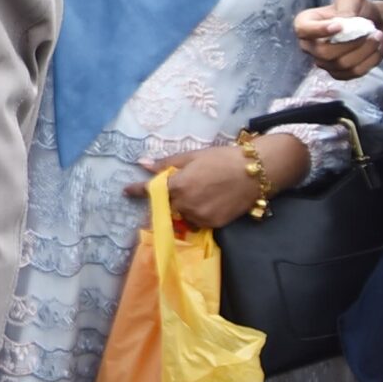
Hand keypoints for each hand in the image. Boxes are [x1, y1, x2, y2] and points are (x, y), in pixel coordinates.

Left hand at [126, 135, 303, 228]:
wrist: (256, 172)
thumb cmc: (223, 159)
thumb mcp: (193, 156)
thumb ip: (167, 164)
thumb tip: (142, 164)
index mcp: (179, 186)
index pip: (151, 190)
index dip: (137, 190)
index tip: (126, 191)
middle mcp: (186, 205)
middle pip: (167, 205)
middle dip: (167, 198)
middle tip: (180, 187)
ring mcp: (200, 217)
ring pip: (182, 214)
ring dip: (183, 206)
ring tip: (200, 192)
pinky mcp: (214, 225)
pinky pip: (197, 221)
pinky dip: (197, 213)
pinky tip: (209, 201)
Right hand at [296, 0, 382, 79]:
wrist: (374, 23)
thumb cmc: (357, 8)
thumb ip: (346, 5)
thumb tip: (343, 20)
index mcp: (305, 23)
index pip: (303, 30)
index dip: (319, 30)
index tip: (339, 26)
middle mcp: (309, 46)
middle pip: (324, 52)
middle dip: (351, 43)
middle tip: (371, 31)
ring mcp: (323, 62)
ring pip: (342, 64)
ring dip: (365, 51)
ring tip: (378, 36)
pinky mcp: (338, 73)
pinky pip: (354, 72)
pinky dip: (370, 61)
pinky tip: (377, 48)